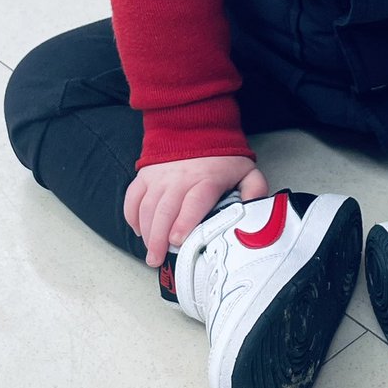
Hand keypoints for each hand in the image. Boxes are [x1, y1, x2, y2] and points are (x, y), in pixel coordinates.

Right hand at [124, 155, 267, 266]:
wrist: (197, 127)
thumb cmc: (222, 157)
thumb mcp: (246, 171)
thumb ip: (255, 191)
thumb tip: (255, 213)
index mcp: (207, 179)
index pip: (193, 202)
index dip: (184, 222)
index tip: (177, 241)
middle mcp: (180, 178)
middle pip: (165, 210)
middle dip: (158, 238)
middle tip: (156, 260)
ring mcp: (160, 176)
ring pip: (147, 207)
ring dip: (146, 232)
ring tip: (150, 253)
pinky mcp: (145, 175)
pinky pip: (132, 198)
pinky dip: (132, 217)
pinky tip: (139, 231)